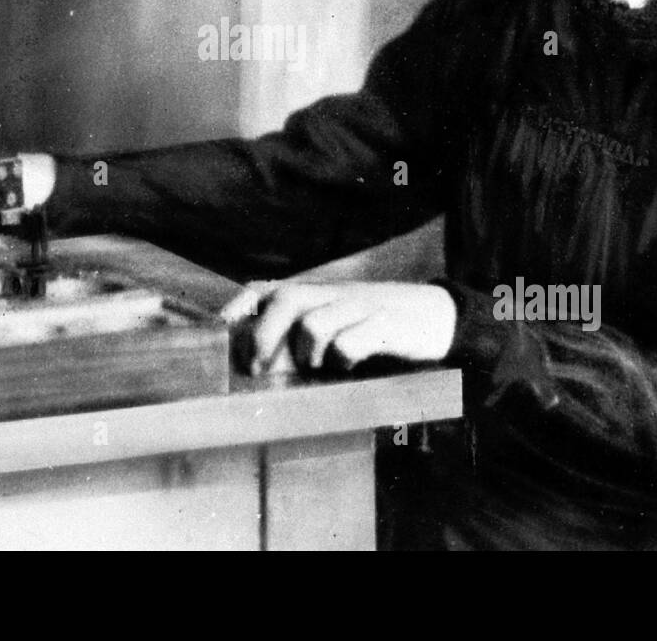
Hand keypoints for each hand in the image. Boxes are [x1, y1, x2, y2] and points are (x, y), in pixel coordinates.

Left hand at [219, 281, 457, 376]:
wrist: (438, 316)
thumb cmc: (377, 324)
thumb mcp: (338, 318)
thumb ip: (303, 330)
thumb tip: (257, 359)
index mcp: (317, 293)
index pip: (267, 288)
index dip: (240, 305)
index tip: (219, 328)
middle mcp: (334, 294)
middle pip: (287, 299)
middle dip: (264, 333)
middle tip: (257, 367)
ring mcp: (360, 307)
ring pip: (315, 322)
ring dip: (308, 352)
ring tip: (318, 368)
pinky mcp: (386, 326)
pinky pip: (353, 341)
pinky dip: (344, 357)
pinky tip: (350, 366)